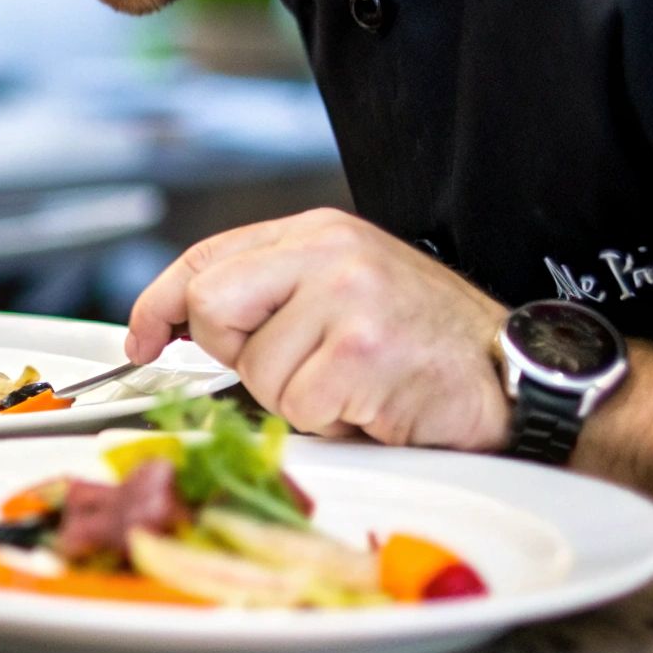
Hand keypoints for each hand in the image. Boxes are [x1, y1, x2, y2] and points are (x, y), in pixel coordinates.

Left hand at [127, 208, 511, 450]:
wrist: (511, 370)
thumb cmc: (423, 338)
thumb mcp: (339, 289)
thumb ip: (269, 293)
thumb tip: (176, 327)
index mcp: (315, 232)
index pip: (203, 259)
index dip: (157, 304)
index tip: (141, 339)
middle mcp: (328, 253)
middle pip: (211, 307)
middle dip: (235, 355)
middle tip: (292, 367)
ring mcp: (348, 298)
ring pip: (256, 370)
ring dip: (295, 397)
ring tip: (348, 383)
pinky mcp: (363, 351)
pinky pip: (299, 405)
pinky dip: (329, 420)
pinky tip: (369, 401)